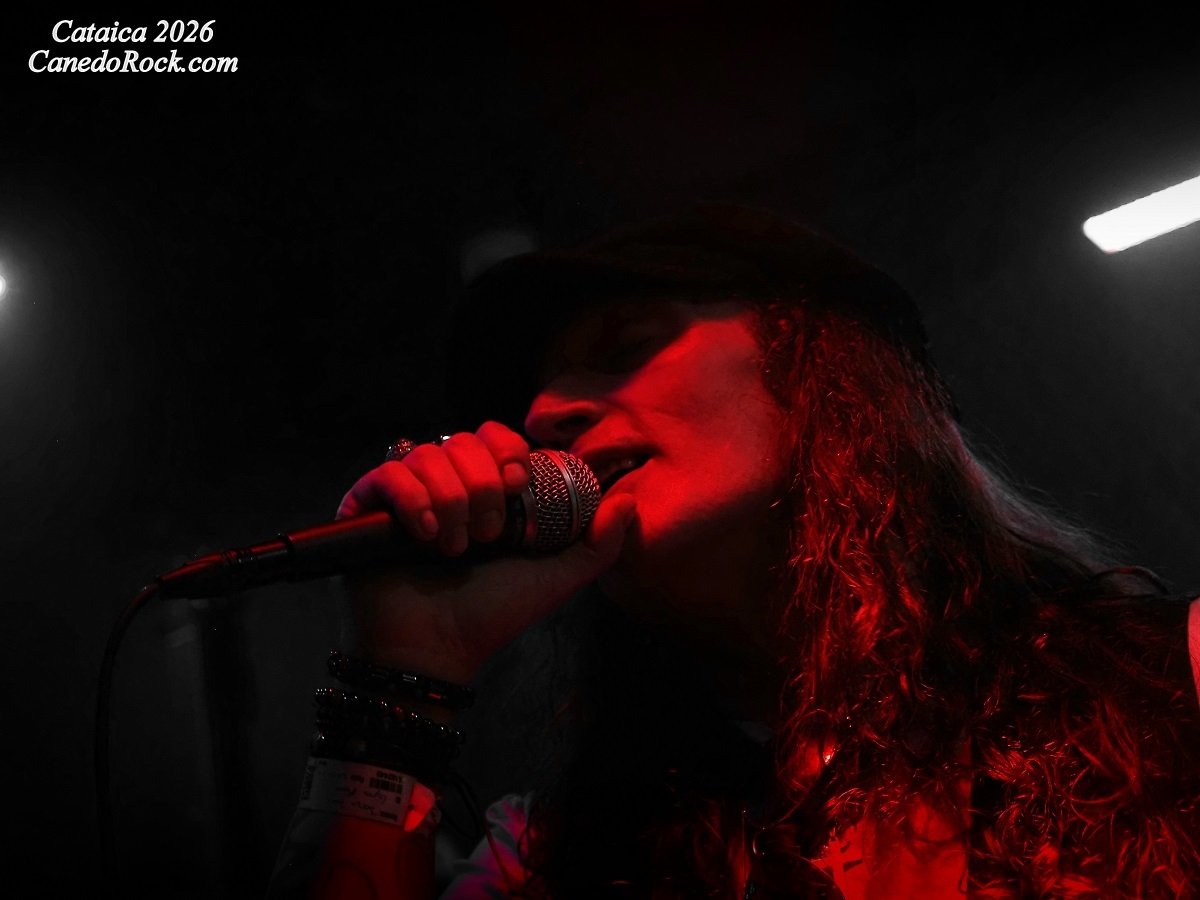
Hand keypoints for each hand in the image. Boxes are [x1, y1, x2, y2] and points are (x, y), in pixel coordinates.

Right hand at [336, 422, 635, 685]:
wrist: (439, 651)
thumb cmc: (493, 614)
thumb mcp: (556, 577)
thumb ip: (597, 543)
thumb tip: (627, 502)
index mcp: (485, 490)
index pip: (496, 436)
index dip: (509, 450)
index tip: (518, 485)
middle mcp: (444, 484)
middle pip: (463, 439)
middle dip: (483, 484)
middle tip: (488, 534)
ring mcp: (404, 494)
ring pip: (429, 454)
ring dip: (452, 500)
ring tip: (455, 547)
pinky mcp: (366, 508)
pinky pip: (390, 472)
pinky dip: (414, 499)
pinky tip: (425, 536)